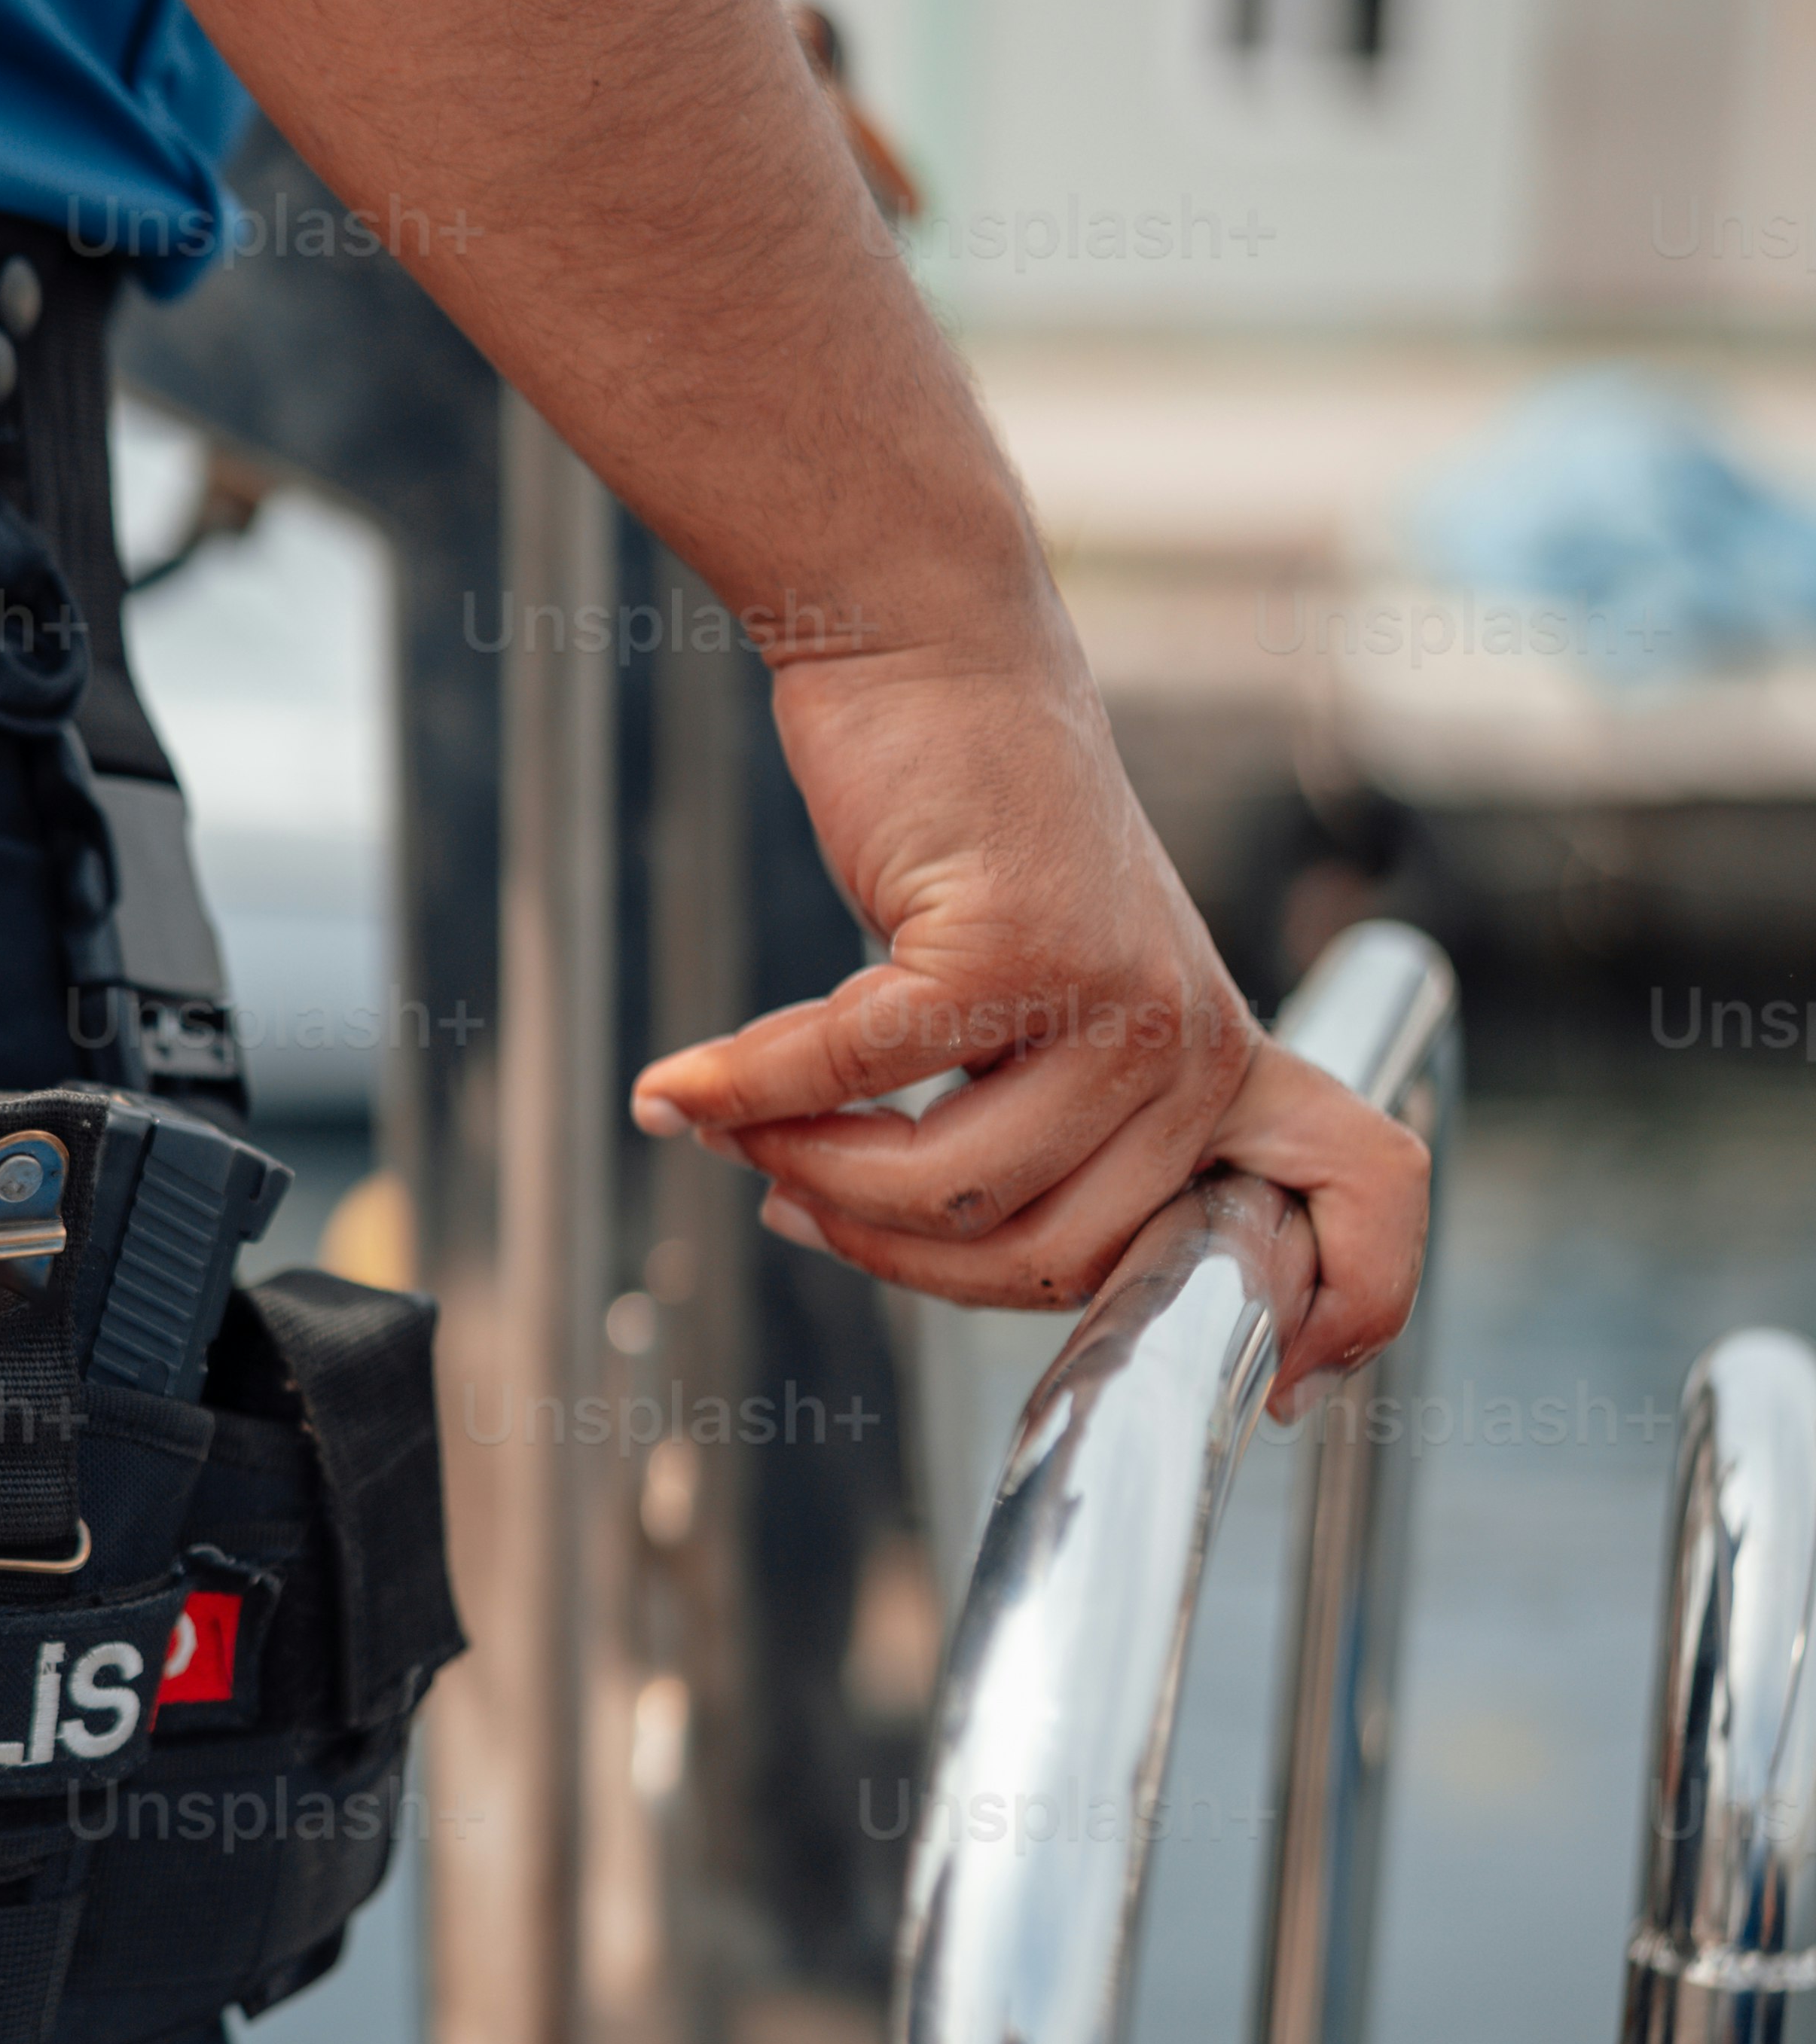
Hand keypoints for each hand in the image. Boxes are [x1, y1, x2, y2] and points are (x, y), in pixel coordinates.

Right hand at [627, 625, 1429, 1407]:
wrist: (937, 652)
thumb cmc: (975, 828)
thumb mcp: (1049, 987)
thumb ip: (1046, 1115)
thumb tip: (917, 1249)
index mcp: (1225, 1060)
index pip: (1364, 1195)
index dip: (1354, 1307)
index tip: (1285, 1390)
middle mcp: (1197, 1041)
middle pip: (1049, 1253)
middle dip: (897, 1250)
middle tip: (793, 1198)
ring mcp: (1117, 1001)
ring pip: (947, 1187)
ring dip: (813, 1173)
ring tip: (742, 1135)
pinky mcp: (1015, 952)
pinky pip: (852, 1079)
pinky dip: (745, 1090)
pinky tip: (678, 1091)